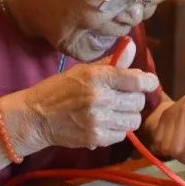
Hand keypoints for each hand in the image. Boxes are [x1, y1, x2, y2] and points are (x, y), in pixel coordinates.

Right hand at [21, 39, 158, 149]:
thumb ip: (111, 62)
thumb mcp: (83, 70)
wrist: (36, 117)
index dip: (148, 81)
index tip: (148, 82)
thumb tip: (131, 46)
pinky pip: (122, 135)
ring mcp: (98, 120)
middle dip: (135, 99)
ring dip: (128, 116)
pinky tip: (105, 123)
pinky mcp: (96, 138)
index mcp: (98, 77)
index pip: (137, 80)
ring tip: (115, 111)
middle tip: (124, 98)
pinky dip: (117, 130)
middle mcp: (100, 98)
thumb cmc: (59, 89)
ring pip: (133, 120)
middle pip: (139, 101)